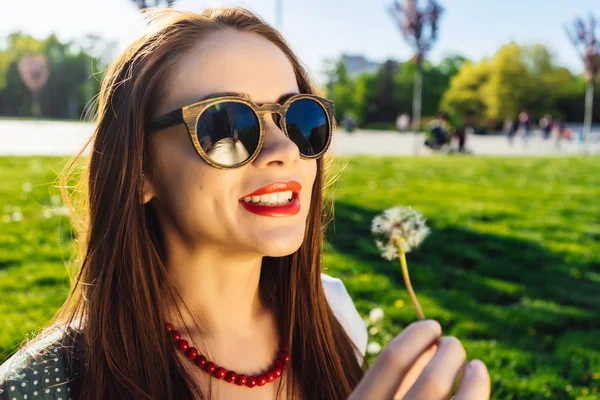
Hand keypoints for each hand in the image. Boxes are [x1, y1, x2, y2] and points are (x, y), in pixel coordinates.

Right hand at [349, 320, 489, 399]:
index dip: (416, 336)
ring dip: (474, 376)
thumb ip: (392, 383)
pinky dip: (479, 388)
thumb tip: (429, 344)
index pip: (393, 360)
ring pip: (460, 399)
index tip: (432, 326)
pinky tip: (477, 378)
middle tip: (453, 345)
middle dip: (450, 354)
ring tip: (475, 366)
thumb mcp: (374, 399)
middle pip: (433, 380)